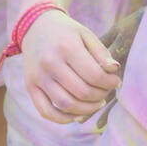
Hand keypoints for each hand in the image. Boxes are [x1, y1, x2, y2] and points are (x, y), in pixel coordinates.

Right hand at [21, 8, 120, 125]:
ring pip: (66, 105)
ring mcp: (38, 77)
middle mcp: (50, 63)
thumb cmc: (66, 31)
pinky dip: (63, 119)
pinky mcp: (30, 87)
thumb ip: (101, 53)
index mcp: (66, 47)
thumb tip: (114, 70)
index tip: (116, 81)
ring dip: (86, 109)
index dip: (109, 83)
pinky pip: (46, 111)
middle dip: (100, 96)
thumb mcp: (86, 34)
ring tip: (96, 103)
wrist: (35, 26)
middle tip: (106, 92)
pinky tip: (77, 115)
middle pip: (81, 92)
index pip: (94, 75)